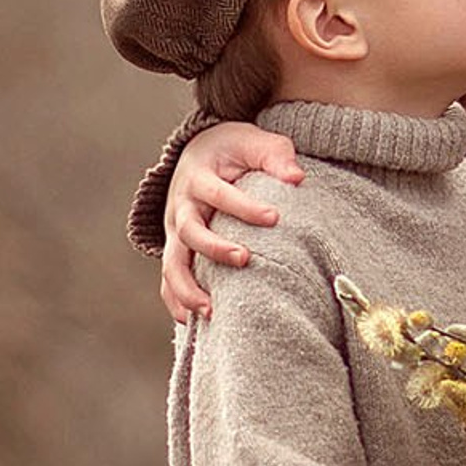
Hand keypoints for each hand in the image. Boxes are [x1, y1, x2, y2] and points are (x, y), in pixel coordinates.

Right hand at [161, 123, 303, 323]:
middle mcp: (181, 206)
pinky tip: (192, 323)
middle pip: (189, 231)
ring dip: (188, 288)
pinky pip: (168, 280)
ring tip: (212, 310)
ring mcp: (174, 231)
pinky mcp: (175, 249)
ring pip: (171, 263)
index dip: (245, 207)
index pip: (220, 194)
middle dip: (214, 248)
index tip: (275, 218)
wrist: (199, 152)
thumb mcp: (254, 142)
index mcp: (199, 177)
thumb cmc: (233, 149)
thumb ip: (276, 155)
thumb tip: (297, 178)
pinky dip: (175, 302)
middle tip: (245, 260)